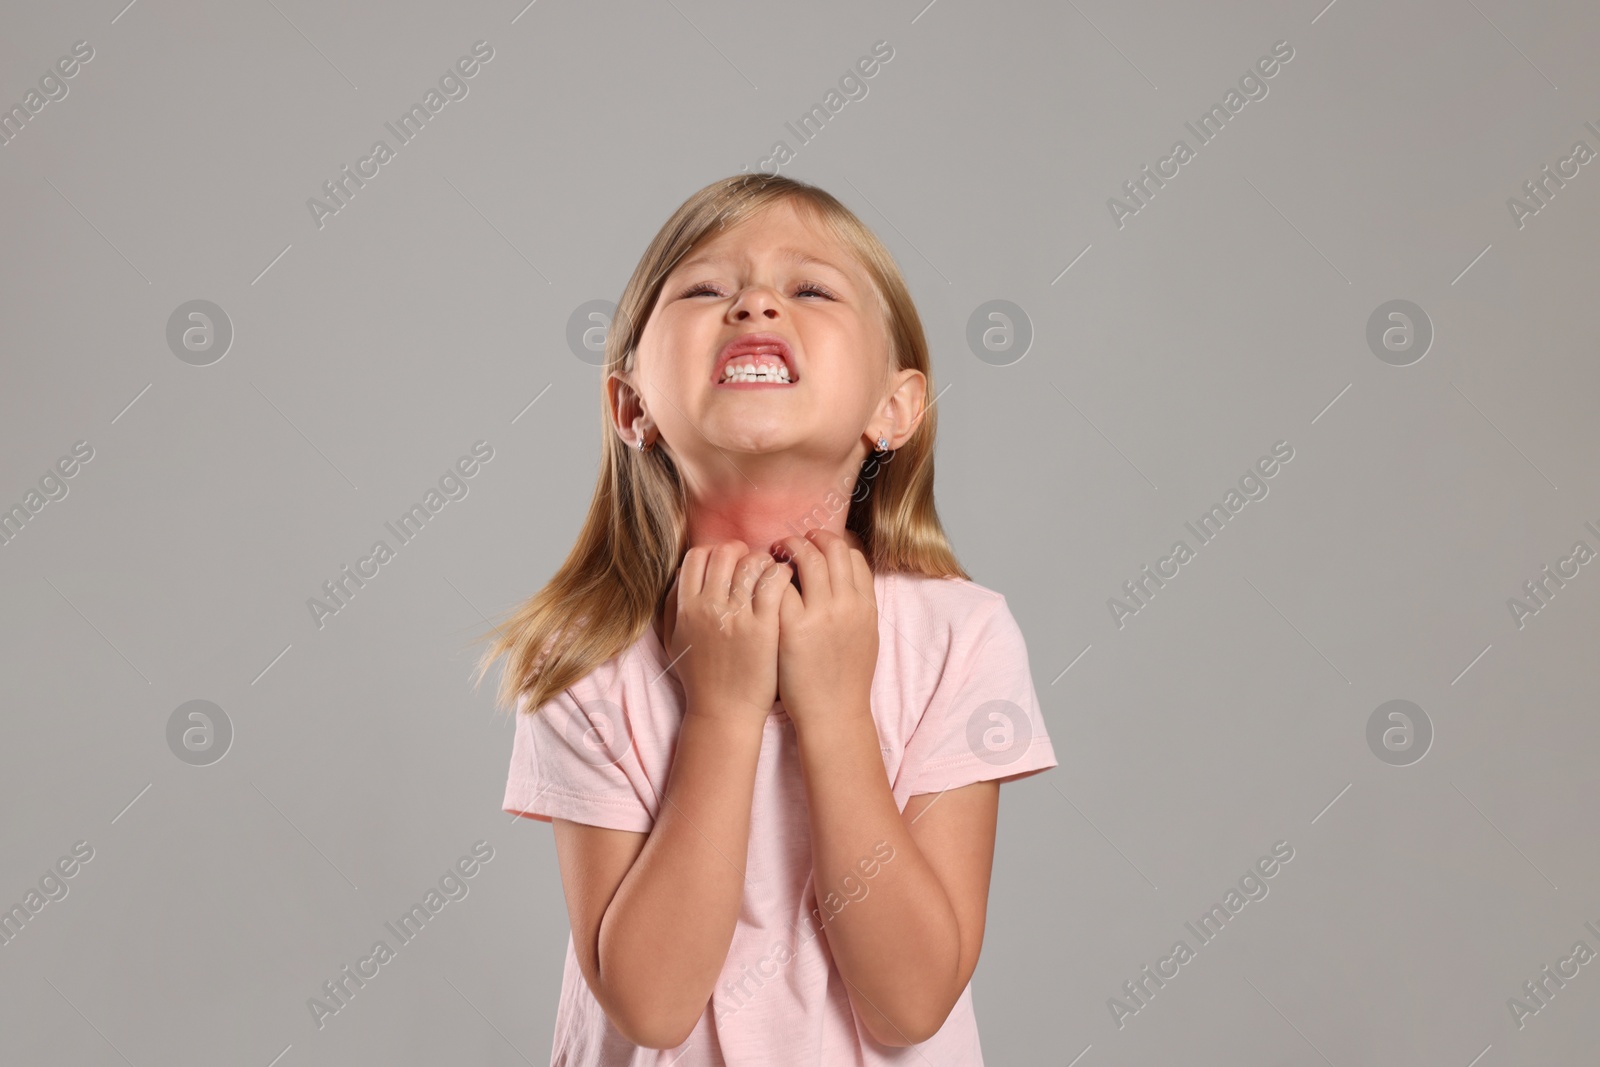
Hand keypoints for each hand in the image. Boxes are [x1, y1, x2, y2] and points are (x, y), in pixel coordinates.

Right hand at [662, 540, 792, 723]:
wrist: (724, 713)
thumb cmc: (701, 678)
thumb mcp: (674, 640)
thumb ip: (673, 605)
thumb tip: (682, 573)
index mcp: (686, 608)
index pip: (697, 556)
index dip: (715, 552)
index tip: (729, 562)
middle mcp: (709, 608)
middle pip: (725, 553)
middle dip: (742, 551)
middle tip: (754, 563)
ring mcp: (737, 617)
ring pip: (752, 563)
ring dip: (764, 562)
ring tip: (772, 572)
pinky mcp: (764, 628)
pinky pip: (774, 583)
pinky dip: (781, 574)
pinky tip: (785, 582)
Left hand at [770, 529, 878, 730]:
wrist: (833, 715)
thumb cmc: (844, 680)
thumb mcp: (864, 637)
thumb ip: (857, 606)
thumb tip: (846, 579)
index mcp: (865, 606)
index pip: (853, 556)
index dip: (833, 544)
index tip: (818, 545)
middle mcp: (847, 604)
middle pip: (832, 548)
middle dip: (811, 537)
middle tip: (793, 540)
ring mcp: (822, 614)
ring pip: (807, 558)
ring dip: (789, 547)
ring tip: (775, 551)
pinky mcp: (793, 627)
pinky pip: (780, 585)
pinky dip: (771, 575)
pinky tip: (761, 579)